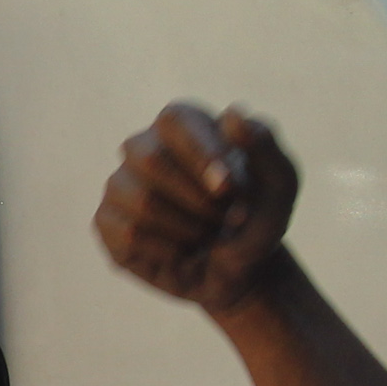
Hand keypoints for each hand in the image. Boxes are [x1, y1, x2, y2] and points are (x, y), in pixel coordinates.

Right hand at [95, 104, 299, 321]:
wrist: (240, 271)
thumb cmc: (258, 218)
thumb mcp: (280, 184)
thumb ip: (265, 145)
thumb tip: (232, 114)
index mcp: (182, 125)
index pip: (175, 121)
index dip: (202, 154)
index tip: (230, 189)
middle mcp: (143, 147)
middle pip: (151, 159)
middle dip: (199, 200)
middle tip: (224, 218)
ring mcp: (119, 184)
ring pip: (142, 201)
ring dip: (189, 228)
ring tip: (205, 234)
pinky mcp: (106, 222)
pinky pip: (129, 234)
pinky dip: (168, 250)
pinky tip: (181, 251)